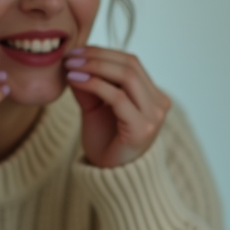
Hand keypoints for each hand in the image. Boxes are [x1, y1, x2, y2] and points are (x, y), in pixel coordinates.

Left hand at [64, 47, 171, 167]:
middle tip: (70, 57)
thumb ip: (91, 85)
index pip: (131, 62)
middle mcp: (159, 103)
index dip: (103, 52)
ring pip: (127, 77)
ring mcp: (154, 115)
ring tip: (70, 67)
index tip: (75, 51)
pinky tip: (75, 81)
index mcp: (152, 95)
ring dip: (95, 67)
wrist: (112, 178)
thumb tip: (75, 60)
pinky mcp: (142, 128)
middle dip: (97, 56)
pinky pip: (118, 98)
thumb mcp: (96, 108)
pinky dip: (94, 84)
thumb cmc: (107, 143)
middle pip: (130, 65)